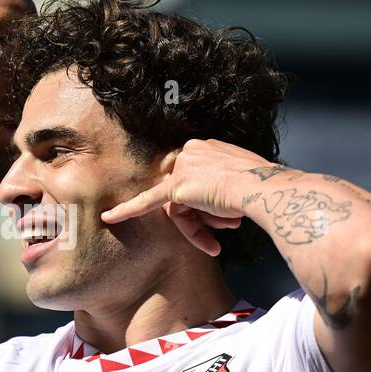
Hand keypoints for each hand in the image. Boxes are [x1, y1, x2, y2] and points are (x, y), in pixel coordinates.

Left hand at [101, 139, 276, 255]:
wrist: (261, 187)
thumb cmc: (260, 186)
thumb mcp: (242, 177)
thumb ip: (225, 184)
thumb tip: (224, 204)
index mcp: (207, 147)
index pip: (197, 180)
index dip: (211, 203)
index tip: (230, 213)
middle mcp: (192, 151)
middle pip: (187, 194)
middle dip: (207, 216)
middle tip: (230, 224)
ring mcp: (183, 167)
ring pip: (180, 206)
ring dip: (202, 225)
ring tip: (230, 224)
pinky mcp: (176, 187)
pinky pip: (146, 202)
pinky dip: (127, 210)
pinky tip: (109, 218)